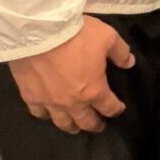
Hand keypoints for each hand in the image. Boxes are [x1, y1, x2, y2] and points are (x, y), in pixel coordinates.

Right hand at [7, 15, 134, 134]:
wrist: (40, 32)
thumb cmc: (78, 35)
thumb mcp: (108, 37)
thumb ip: (121, 52)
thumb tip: (129, 63)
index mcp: (93, 90)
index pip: (108, 107)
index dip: (116, 109)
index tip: (118, 109)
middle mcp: (72, 102)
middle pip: (85, 121)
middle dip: (94, 125)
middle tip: (98, 126)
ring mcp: (49, 102)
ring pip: (62, 122)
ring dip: (71, 126)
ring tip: (74, 127)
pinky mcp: (30, 96)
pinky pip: (38, 113)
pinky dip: (45, 115)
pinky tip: (47, 114)